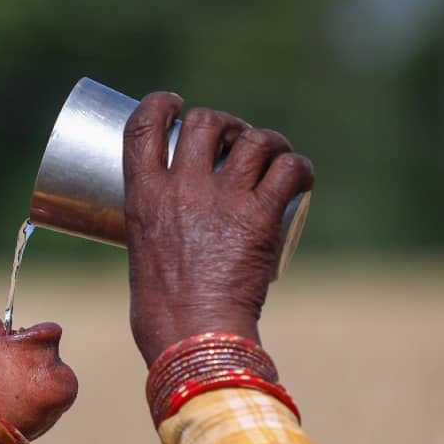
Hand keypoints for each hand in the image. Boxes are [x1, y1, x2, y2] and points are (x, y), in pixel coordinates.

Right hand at [123, 92, 314, 366]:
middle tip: (233, 142)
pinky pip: (289, 170)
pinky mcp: (260, 217)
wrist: (194, 339)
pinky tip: (301, 176)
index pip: (142, 127)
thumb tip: (172, 246)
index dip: (159, 104)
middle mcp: (182, 188)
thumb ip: (157, 239)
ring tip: (272, 155)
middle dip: (223, 123)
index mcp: (143, 197)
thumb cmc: (162, 318)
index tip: (174, 105)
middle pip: (205, 122)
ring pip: (252, 139)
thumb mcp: (143, 261)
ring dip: (266, 140)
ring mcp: (223, 199)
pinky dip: (299, 167)